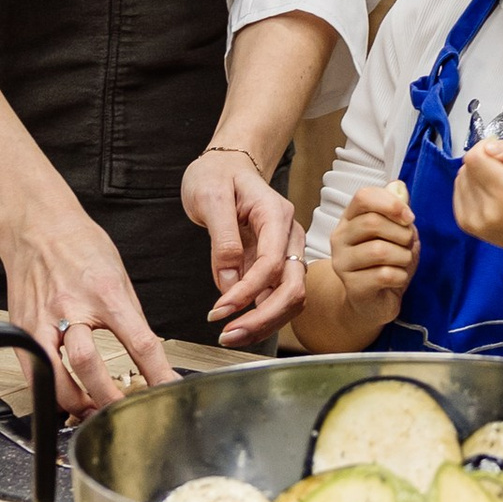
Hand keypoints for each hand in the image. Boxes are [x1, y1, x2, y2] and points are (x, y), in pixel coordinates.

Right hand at [0, 206, 174, 414]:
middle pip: (89, 365)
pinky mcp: (22, 330)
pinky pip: (34, 374)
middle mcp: (71, 308)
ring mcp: (42, 321)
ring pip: (56, 378)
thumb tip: (146, 356)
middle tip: (123, 411)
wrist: (37, 228)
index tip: (168, 390)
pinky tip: (64, 397)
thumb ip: (130, 317)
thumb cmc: (79, 247)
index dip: (158, 373)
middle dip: (109, 398)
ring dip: (77, 404)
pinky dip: (50, 393)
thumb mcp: (118, 277)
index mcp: (105, 293)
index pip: (139, 342)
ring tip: (92, 410)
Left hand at [187, 147, 308, 348]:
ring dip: (264, 323)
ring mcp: (286, 251)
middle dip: (263, 318)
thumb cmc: (216, 175)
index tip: (219, 311)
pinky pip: (277, 295)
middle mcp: (289, 236)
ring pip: (290, 298)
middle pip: (292, 288)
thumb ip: (223, 241)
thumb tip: (229, 284)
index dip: (248, 292)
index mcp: (276, 215)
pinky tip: (238, 325)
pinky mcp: (276, 263)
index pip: (272, 263)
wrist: (225, 165)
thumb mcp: (210, 198)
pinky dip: (261, 315)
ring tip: (230, 335)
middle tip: (228, 335)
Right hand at [327, 180, 418, 330]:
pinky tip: (398, 278)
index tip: (409, 217)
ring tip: (404, 262)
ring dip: (403, 256)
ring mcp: (342, 263)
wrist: (373, 302)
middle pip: (372, 222)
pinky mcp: (352, 287)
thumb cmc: (386, 264)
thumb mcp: (396, 233)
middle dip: (401, 233)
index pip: (363, 197)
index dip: (391, 203)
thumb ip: (397, 210)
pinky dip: (401, 276)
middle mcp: (339, 238)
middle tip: (408, 243)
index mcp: (349, 219)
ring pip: (379, 250)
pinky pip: (385, 275)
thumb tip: (398, 186)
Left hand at [449, 135, 502, 264]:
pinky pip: (459, 191)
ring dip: (477, 175)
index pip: (475, 157)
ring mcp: (474, 220)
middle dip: (485, 162)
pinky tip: (491, 195)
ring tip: (500, 186)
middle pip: (467, 166)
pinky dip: (472, 188)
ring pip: (461, 177)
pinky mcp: (467, 224)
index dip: (488, 148)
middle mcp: (487, 210)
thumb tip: (490, 146)